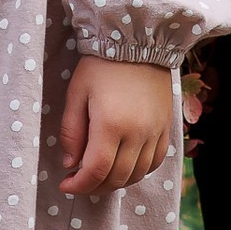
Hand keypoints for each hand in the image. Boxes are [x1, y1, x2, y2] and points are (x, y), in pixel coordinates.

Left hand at [58, 54, 174, 195]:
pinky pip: (154, 162)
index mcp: (110, 124)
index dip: (79, 185)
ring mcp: (154, 132)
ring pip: (137, 174)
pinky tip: (124, 166)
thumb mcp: (77, 93)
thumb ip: (71, 131)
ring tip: (100, 175)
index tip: (65, 184)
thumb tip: (70, 164)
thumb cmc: (101, 65)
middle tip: (79, 181)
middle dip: (94, 187)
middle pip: (117, 178)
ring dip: (116, 182)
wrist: (138, 42)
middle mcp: (137, 133)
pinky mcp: (165, 128)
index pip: (96, 171)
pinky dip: (138, 171)